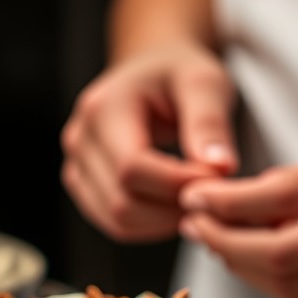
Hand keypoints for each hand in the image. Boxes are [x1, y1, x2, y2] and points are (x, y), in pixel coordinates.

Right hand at [60, 41, 237, 242]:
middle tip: (212, 194)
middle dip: (173, 208)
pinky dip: (151, 226)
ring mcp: (77, 165)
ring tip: (196, 198)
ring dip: (163, 222)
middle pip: (122, 202)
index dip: (176, 184)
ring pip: (118, 221)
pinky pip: (115, 224)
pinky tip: (175, 205)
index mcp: (103, 108)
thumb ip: (210, 123)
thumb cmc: (178, 74)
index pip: (131, 167)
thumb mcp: (204, 82)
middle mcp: (80, 139)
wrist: (152, 72)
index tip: (218, 178)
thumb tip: (220, 167)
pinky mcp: (84, 185)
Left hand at [178, 120, 297, 297]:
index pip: (276, 248)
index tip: (193, 206)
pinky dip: (285, 275)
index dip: (225, 231)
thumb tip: (230, 199)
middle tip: (198, 219)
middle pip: (278, 277)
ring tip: (227, 229)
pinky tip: (272, 247)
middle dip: (227, 248)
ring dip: (251, 265)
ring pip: (293, 294)